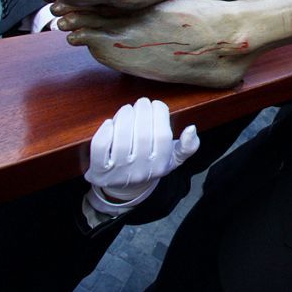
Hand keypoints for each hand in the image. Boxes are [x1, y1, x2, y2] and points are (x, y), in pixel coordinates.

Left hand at [84, 98, 199, 214]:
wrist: (125, 188)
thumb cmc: (151, 165)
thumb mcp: (174, 159)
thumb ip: (188, 146)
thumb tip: (191, 128)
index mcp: (160, 166)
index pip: (162, 136)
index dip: (159, 114)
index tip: (156, 104)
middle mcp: (141, 170)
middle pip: (142, 135)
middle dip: (142, 111)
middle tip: (142, 102)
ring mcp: (119, 172)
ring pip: (121, 140)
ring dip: (124, 117)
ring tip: (127, 109)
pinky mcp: (99, 170)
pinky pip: (100, 148)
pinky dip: (105, 131)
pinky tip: (110, 122)